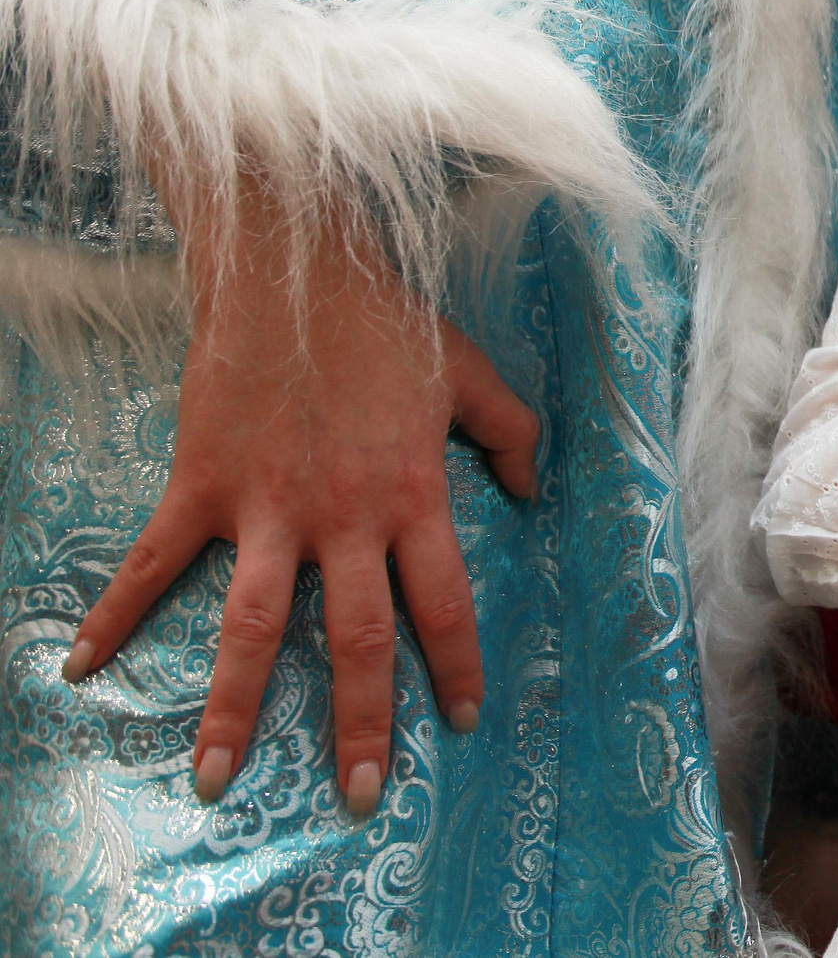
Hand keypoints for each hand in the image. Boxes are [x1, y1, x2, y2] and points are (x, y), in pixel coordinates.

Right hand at [61, 173, 536, 815]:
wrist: (291, 267)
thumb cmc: (387, 320)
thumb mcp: (470, 371)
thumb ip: (510, 434)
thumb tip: (530, 489)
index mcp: (412, 495)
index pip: (442, 602)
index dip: (453, 666)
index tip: (458, 721)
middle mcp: (341, 517)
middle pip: (352, 641)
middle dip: (358, 725)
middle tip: (357, 796)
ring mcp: (265, 508)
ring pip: (251, 628)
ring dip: (235, 707)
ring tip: (218, 780)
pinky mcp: (201, 487)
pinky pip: (153, 566)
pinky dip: (114, 617)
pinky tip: (82, 668)